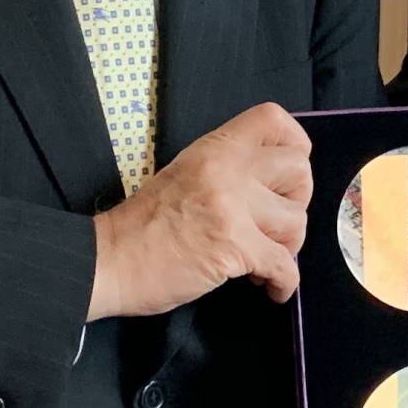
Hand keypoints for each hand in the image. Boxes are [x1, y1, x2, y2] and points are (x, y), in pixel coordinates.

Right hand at [87, 104, 310, 317]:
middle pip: (299, 170)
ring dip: (287, 246)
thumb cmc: (142, 225)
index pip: (273, 120)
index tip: (286, 177)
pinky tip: (271, 288)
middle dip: (297, 201)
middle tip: (275, 223)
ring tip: (262, 258)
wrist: (108, 260)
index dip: (294, 146)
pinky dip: (284, 282)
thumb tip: (270, 188)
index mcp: (214, 148)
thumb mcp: (185, 174)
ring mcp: (232, 207)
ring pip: (296, 221)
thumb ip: (226, 170)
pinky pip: (285, 265)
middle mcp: (227, 169)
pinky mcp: (233, 246)